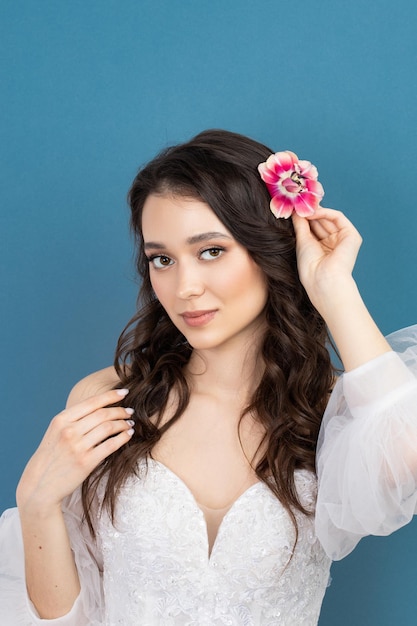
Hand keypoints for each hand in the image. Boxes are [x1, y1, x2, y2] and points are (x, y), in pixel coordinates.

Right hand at [17, 389, 133, 512]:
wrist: (40, 484)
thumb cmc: (51, 456)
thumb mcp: (56, 431)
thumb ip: (74, 419)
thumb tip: (100, 407)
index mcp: (61, 420)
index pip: (92, 402)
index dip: (111, 396)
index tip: (124, 392)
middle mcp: (69, 431)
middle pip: (103, 414)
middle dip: (120, 411)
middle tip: (130, 412)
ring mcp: (77, 446)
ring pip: (109, 427)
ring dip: (123, 424)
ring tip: (130, 424)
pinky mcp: (86, 462)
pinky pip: (111, 445)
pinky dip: (123, 438)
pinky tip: (128, 435)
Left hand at [292, 207, 362, 307]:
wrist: (323, 279)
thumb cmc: (310, 266)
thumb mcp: (302, 241)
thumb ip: (300, 224)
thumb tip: (294, 210)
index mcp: (322, 249)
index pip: (314, 228)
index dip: (305, 218)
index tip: (293, 208)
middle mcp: (333, 244)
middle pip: (321, 222)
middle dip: (309, 212)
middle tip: (297, 202)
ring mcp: (343, 239)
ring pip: (328, 219)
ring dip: (315, 211)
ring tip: (302, 206)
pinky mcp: (351, 236)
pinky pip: (338, 217)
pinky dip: (325, 212)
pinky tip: (312, 212)